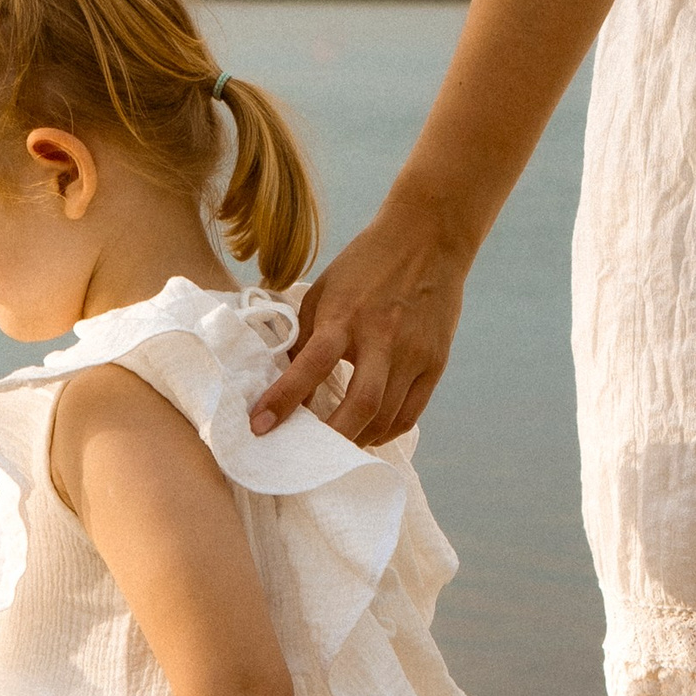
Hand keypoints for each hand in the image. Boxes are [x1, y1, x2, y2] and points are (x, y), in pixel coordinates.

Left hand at [249, 197, 471, 446]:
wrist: (428, 238)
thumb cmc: (366, 266)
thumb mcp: (323, 293)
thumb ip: (305, 339)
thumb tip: (285, 388)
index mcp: (345, 316)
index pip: (311, 365)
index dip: (283, 399)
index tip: (259, 427)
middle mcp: (382, 337)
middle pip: (361, 404)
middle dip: (331, 438)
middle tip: (308, 456)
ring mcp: (414, 353)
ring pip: (387, 416)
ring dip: (358, 440)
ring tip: (337, 448)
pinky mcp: (435, 362)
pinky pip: (410, 413)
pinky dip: (386, 432)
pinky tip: (369, 432)